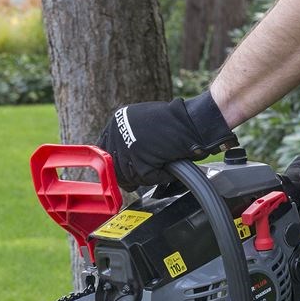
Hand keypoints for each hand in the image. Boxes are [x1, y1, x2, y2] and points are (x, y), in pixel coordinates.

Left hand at [98, 90, 236, 188]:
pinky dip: (159, 175)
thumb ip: (128, 139)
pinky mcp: (139, 158)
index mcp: (117, 122)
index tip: (130, 168)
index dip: (119, 163)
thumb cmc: (174, 124)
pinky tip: (168, 161)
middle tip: (152, 166)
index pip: (106, 151)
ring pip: (130, 175)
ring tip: (162, 159)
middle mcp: (117, 131)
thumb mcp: (142, 125)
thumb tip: (117, 162)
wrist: (192, 121)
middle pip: (116, 167)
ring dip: (147, 174)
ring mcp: (126, 145)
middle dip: (132, 172)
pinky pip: (146, 179)